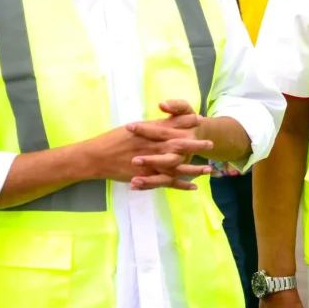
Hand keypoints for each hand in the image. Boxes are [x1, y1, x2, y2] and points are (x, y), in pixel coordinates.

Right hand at [83, 101, 212, 190]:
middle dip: (196, 145)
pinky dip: (180, 185)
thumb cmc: (112, 140)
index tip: (199, 119)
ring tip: (208, 169)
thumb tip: (161, 122)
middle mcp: (153, 146)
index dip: (186, 122)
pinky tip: (192, 187)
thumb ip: (148, 127)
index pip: (171, 125)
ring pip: (177, 166)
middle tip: (210, 143)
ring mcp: (151, 162)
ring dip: (193, 168)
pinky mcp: (148, 176)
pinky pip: (167, 182)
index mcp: (149, 132)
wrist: (98, 156)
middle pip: (179, 145)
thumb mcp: (131, 129)